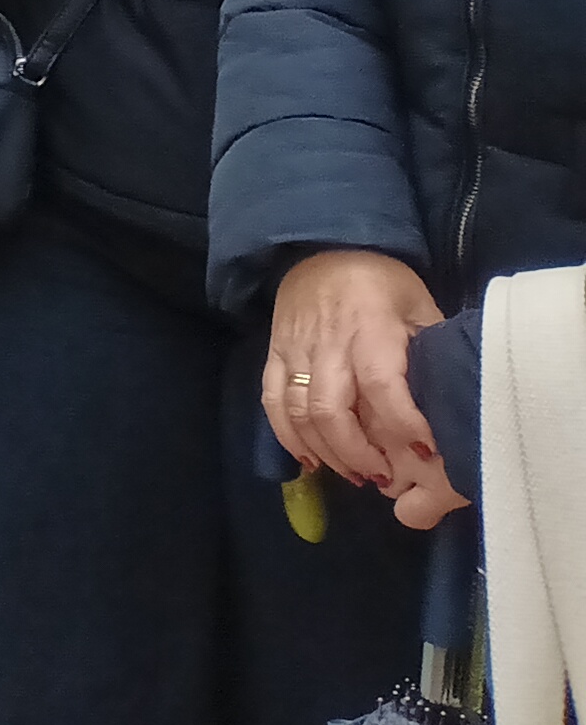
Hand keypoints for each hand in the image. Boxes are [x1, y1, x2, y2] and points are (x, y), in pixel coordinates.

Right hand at [266, 250, 447, 500]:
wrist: (322, 247)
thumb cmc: (381, 281)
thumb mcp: (420, 305)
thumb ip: (431, 349)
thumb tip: (452, 400)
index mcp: (370, 329)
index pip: (381, 385)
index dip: (403, 424)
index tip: (427, 453)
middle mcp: (327, 343)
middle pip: (331, 410)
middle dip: (357, 454)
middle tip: (383, 477)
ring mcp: (294, 350)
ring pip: (299, 412)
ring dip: (326, 452)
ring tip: (356, 475)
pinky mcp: (274, 354)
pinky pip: (272, 401)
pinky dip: (287, 436)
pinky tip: (311, 460)